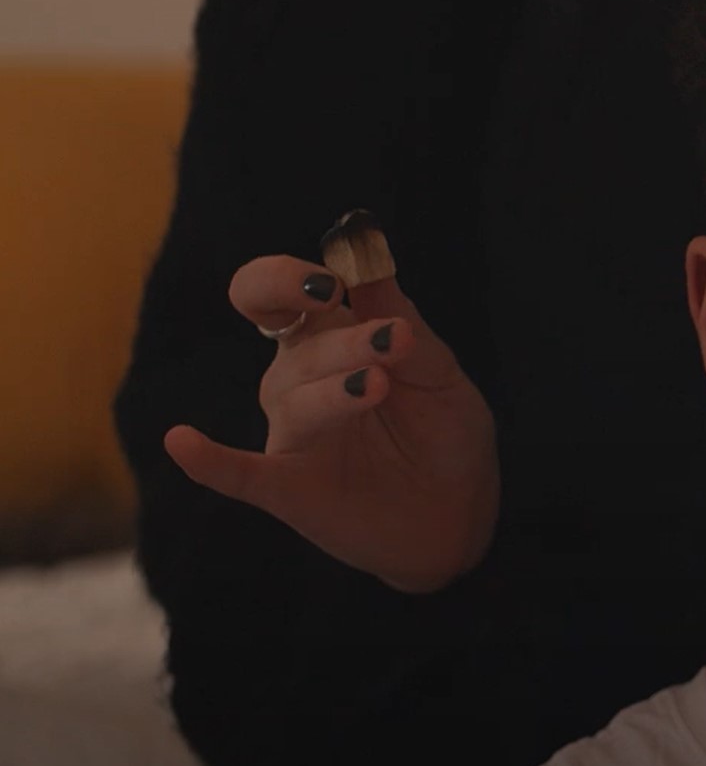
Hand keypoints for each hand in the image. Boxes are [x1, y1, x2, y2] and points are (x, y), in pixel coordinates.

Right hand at [164, 254, 498, 592]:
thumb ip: (400, 316)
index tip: (333, 281)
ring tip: (378, 386)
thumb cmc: (445, 434)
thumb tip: (367, 251)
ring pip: (292, 398)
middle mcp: (298, 382)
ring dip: (335, 389)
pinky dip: (210, 460)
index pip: (274, 294)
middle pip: (292, 345)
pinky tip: (184, 442)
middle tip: (393, 343)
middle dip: (342, 340)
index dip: (288, 279)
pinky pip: (239, 474)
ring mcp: (292, 435)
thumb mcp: (438, 370)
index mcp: (329, 341)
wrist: (461, 513)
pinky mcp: (289, 488)